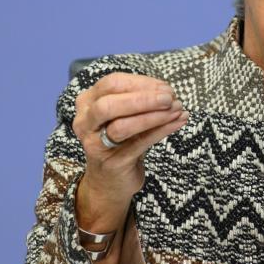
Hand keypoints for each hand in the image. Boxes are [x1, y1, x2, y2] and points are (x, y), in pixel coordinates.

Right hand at [73, 72, 187, 231]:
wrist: (109, 181)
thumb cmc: (120, 141)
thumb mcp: (125, 115)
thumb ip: (140, 101)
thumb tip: (167, 91)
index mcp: (87, 102)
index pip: (112, 83)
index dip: (141, 83)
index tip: (165, 87)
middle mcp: (85, 122)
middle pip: (110, 104)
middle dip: (144, 98)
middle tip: (170, 98)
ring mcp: (96, 144)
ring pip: (123, 126)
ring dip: (155, 115)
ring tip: (178, 110)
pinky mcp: (113, 162)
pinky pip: (140, 143)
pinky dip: (162, 130)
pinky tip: (178, 122)